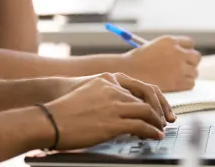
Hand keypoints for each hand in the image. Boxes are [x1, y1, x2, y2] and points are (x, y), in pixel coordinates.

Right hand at [55, 72, 174, 124]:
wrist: (50, 118)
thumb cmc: (65, 109)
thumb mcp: (88, 93)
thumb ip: (105, 95)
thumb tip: (120, 108)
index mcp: (108, 80)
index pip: (140, 86)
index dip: (154, 99)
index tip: (160, 108)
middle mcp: (113, 89)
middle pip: (147, 98)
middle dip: (159, 110)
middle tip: (165, 120)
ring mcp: (114, 105)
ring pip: (146, 111)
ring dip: (157, 122)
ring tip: (160, 129)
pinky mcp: (113, 122)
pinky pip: (140, 126)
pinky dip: (151, 131)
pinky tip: (155, 136)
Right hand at [123, 36, 201, 91]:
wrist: (128, 72)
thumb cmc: (136, 61)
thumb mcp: (153, 47)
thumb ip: (169, 50)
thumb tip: (181, 56)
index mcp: (170, 41)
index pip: (190, 43)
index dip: (186, 50)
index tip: (182, 56)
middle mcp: (178, 52)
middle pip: (196, 57)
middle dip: (191, 62)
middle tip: (182, 68)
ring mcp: (180, 67)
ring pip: (195, 72)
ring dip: (187, 75)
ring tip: (174, 77)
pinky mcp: (179, 81)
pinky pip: (191, 83)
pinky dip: (185, 85)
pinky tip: (174, 84)